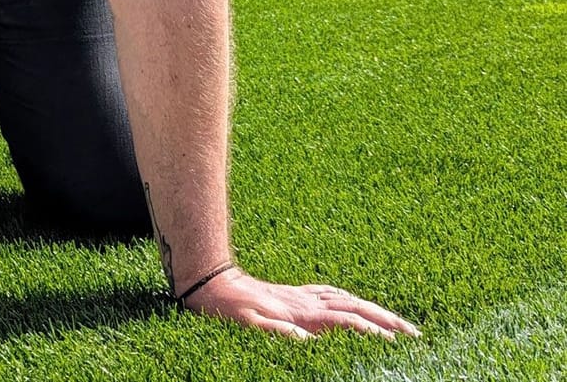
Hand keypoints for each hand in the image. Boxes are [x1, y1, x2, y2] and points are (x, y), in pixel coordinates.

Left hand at [182, 267, 420, 339]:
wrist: (212, 283)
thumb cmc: (228, 309)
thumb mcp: (246, 325)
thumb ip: (274, 332)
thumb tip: (304, 340)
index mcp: (300, 313)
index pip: (345, 322)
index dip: (370, 332)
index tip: (394, 344)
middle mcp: (306, 302)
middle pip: (356, 308)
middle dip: (387, 320)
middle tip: (415, 335)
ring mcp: (302, 296)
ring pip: (348, 300)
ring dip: (375, 310)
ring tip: (398, 323)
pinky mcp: (295, 293)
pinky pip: (331, 294)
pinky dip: (351, 300)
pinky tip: (356, 304)